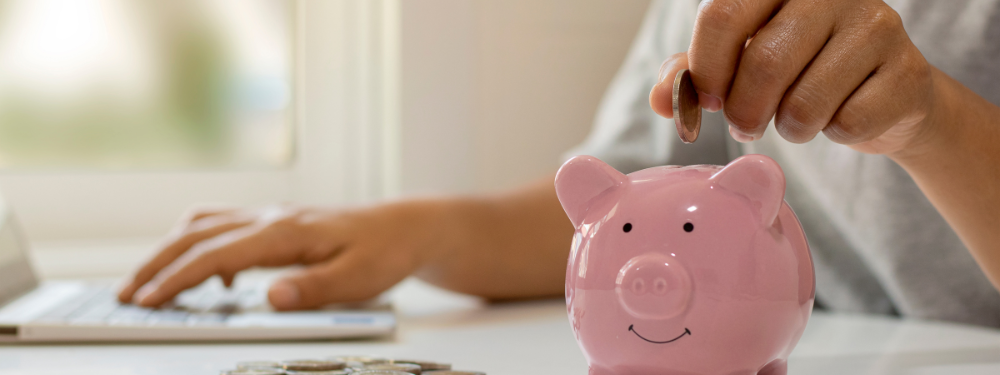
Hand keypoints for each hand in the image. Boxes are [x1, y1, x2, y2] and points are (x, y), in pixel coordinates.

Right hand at [117, 202, 452, 309]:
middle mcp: (271, 217)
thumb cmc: (385, 251)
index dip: (178, 279)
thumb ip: (313, 289)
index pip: (216, 255)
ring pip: (205, 225)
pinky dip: (202, 246)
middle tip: (127, 293)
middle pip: (197, 234)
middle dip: (157, 264)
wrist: (406, 226)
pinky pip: (225, 226)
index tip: (148, 300)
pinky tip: (213, 277)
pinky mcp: (278, 223)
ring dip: (172, 250)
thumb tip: (269, 297)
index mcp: (285, 231)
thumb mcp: (358, 278)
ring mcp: (272, 216)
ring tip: (149, 281)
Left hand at [650, 0, 938, 155]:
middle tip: (746, 124)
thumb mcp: (739, 64)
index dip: (705, 69)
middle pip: (763, 63)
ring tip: (794, 120)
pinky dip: (832, 135)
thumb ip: (695, 74)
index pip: (721, 14)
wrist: (885, 95)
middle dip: (744, 111)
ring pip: (805, 102)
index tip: (708, 98)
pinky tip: (840, 116)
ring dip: (789, 128)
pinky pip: (847, 123)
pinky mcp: (908, 72)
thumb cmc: (801, 70)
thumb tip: (664, 100)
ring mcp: (878, 26)